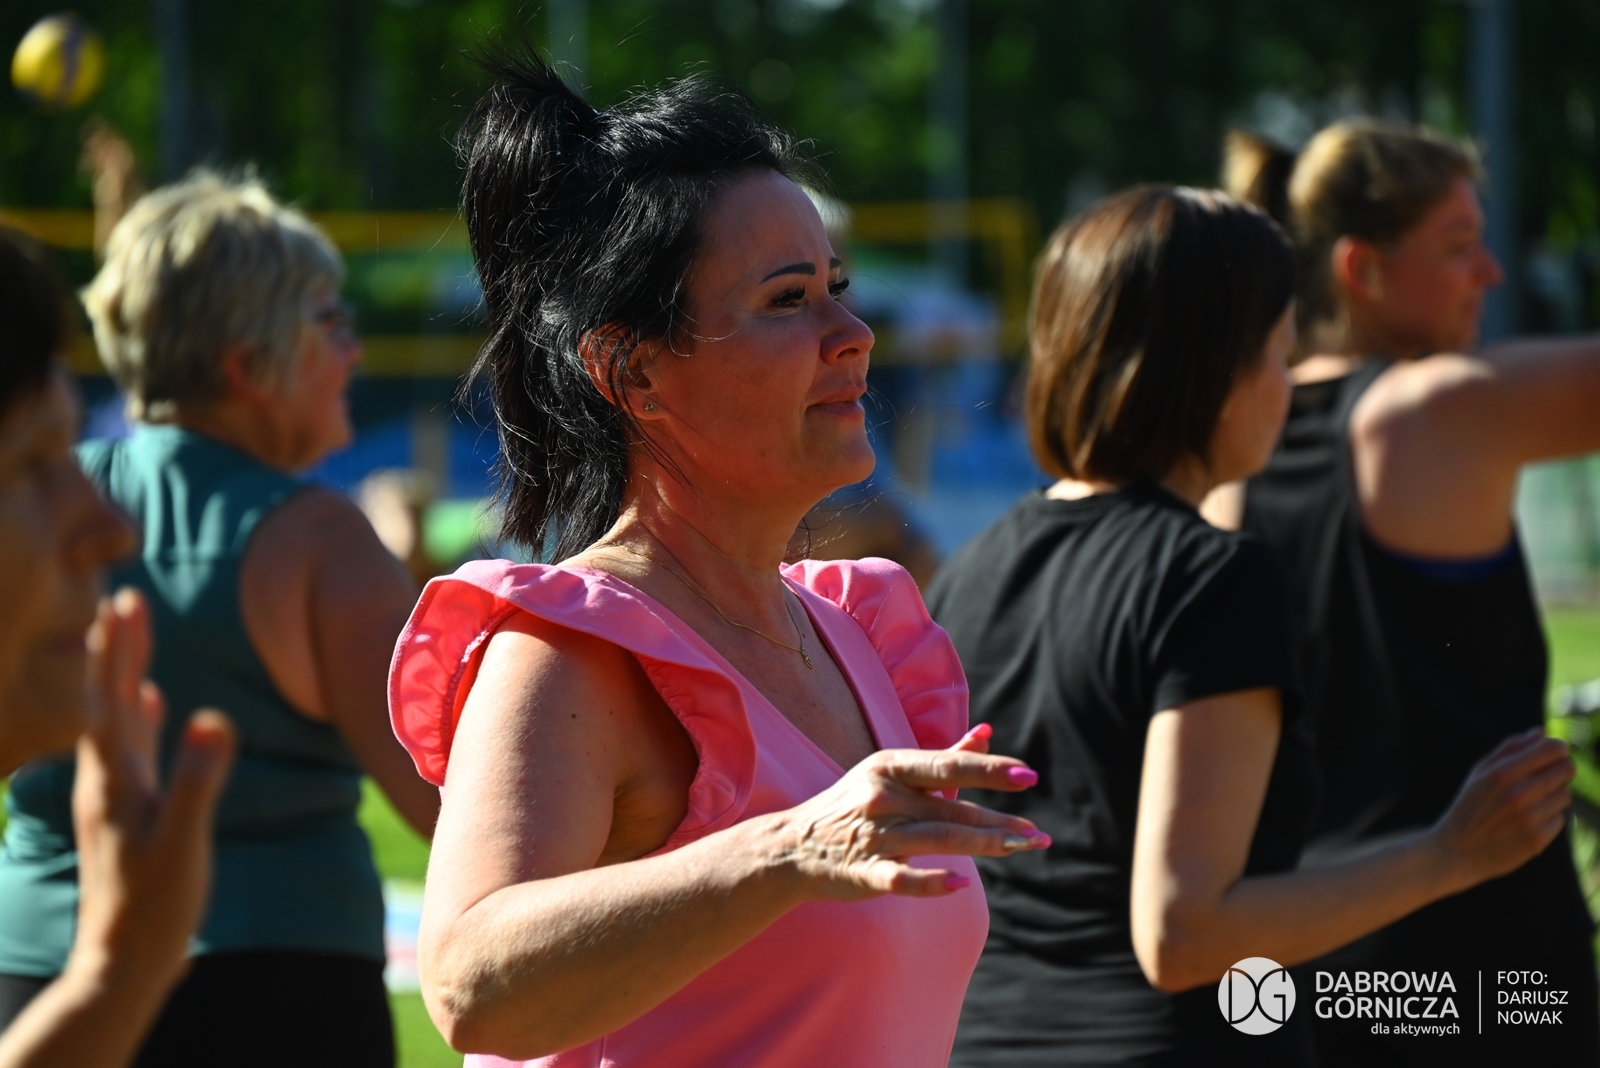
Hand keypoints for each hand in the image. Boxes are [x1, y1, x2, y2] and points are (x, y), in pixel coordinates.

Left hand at [67, 589, 234, 988]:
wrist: (121, 963)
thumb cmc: (155, 905)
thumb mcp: (184, 841)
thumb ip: (199, 780)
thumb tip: (214, 717)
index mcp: (116, 780)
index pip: (111, 699)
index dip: (119, 649)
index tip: (124, 599)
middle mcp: (106, 781)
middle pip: (108, 699)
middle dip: (118, 646)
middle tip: (124, 595)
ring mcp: (114, 796)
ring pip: (115, 718)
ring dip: (123, 672)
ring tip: (129, 632)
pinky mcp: (128, 811)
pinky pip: (128, 746)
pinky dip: (134, 714)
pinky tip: (147, 702)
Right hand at [765, 723, 1046, 900]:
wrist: (792, 847)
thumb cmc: (852, 804)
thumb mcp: (890, 772)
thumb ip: (943, 757)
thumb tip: (988, 733)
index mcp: (890, 767)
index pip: (949, 766)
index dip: (990, 770)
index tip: (1029, 776)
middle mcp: (882, 797)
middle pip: (953, 809)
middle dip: (999, 822)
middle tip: (1037, 834)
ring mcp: (873, 836)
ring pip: (939, 840)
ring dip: (985, 845)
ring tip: (1021, 848)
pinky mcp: (864, 873)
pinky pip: (902, 879)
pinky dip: (931, 882)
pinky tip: (961, 885)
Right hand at [1431, 727, 1572, 889]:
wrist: (1456, 851)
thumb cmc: (1469, 807)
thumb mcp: (1479, 773)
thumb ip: (1509, 749)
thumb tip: (1539, 732)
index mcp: (1503, 773)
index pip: (1552, 749)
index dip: (1558, 748)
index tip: (1555, 753)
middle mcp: (1519, 794)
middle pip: (1567, 770)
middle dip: (1559, 770)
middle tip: (1545, 778)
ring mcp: (1530, 818)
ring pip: (1565, 795)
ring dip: (1552, 797)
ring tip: (1530, 804)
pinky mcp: (1538, 840)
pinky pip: (1560, 820)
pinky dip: (1548, 819)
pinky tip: (1527, 823)